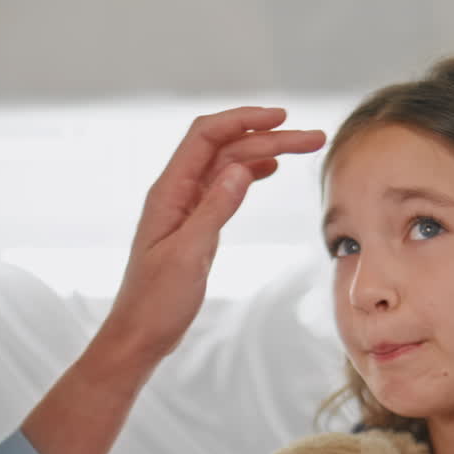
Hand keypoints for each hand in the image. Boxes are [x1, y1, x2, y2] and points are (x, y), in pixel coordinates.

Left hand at [101, 106, 325, 362]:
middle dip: (268, 137)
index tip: (282, 118)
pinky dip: (250, 174)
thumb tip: (242, 167)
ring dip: (265, 153)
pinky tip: (271, 169)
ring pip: (229, 166)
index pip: (206, 136)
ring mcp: (188, 208)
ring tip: (303, 148)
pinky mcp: (198, 226)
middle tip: (313, 138)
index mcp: (169, 192)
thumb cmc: (156, 302)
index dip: (243, 120)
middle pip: (226, 148)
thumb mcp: (188, 256)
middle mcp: (177, 193)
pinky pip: (226, 188)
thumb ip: (214, 210)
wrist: (140, 335)